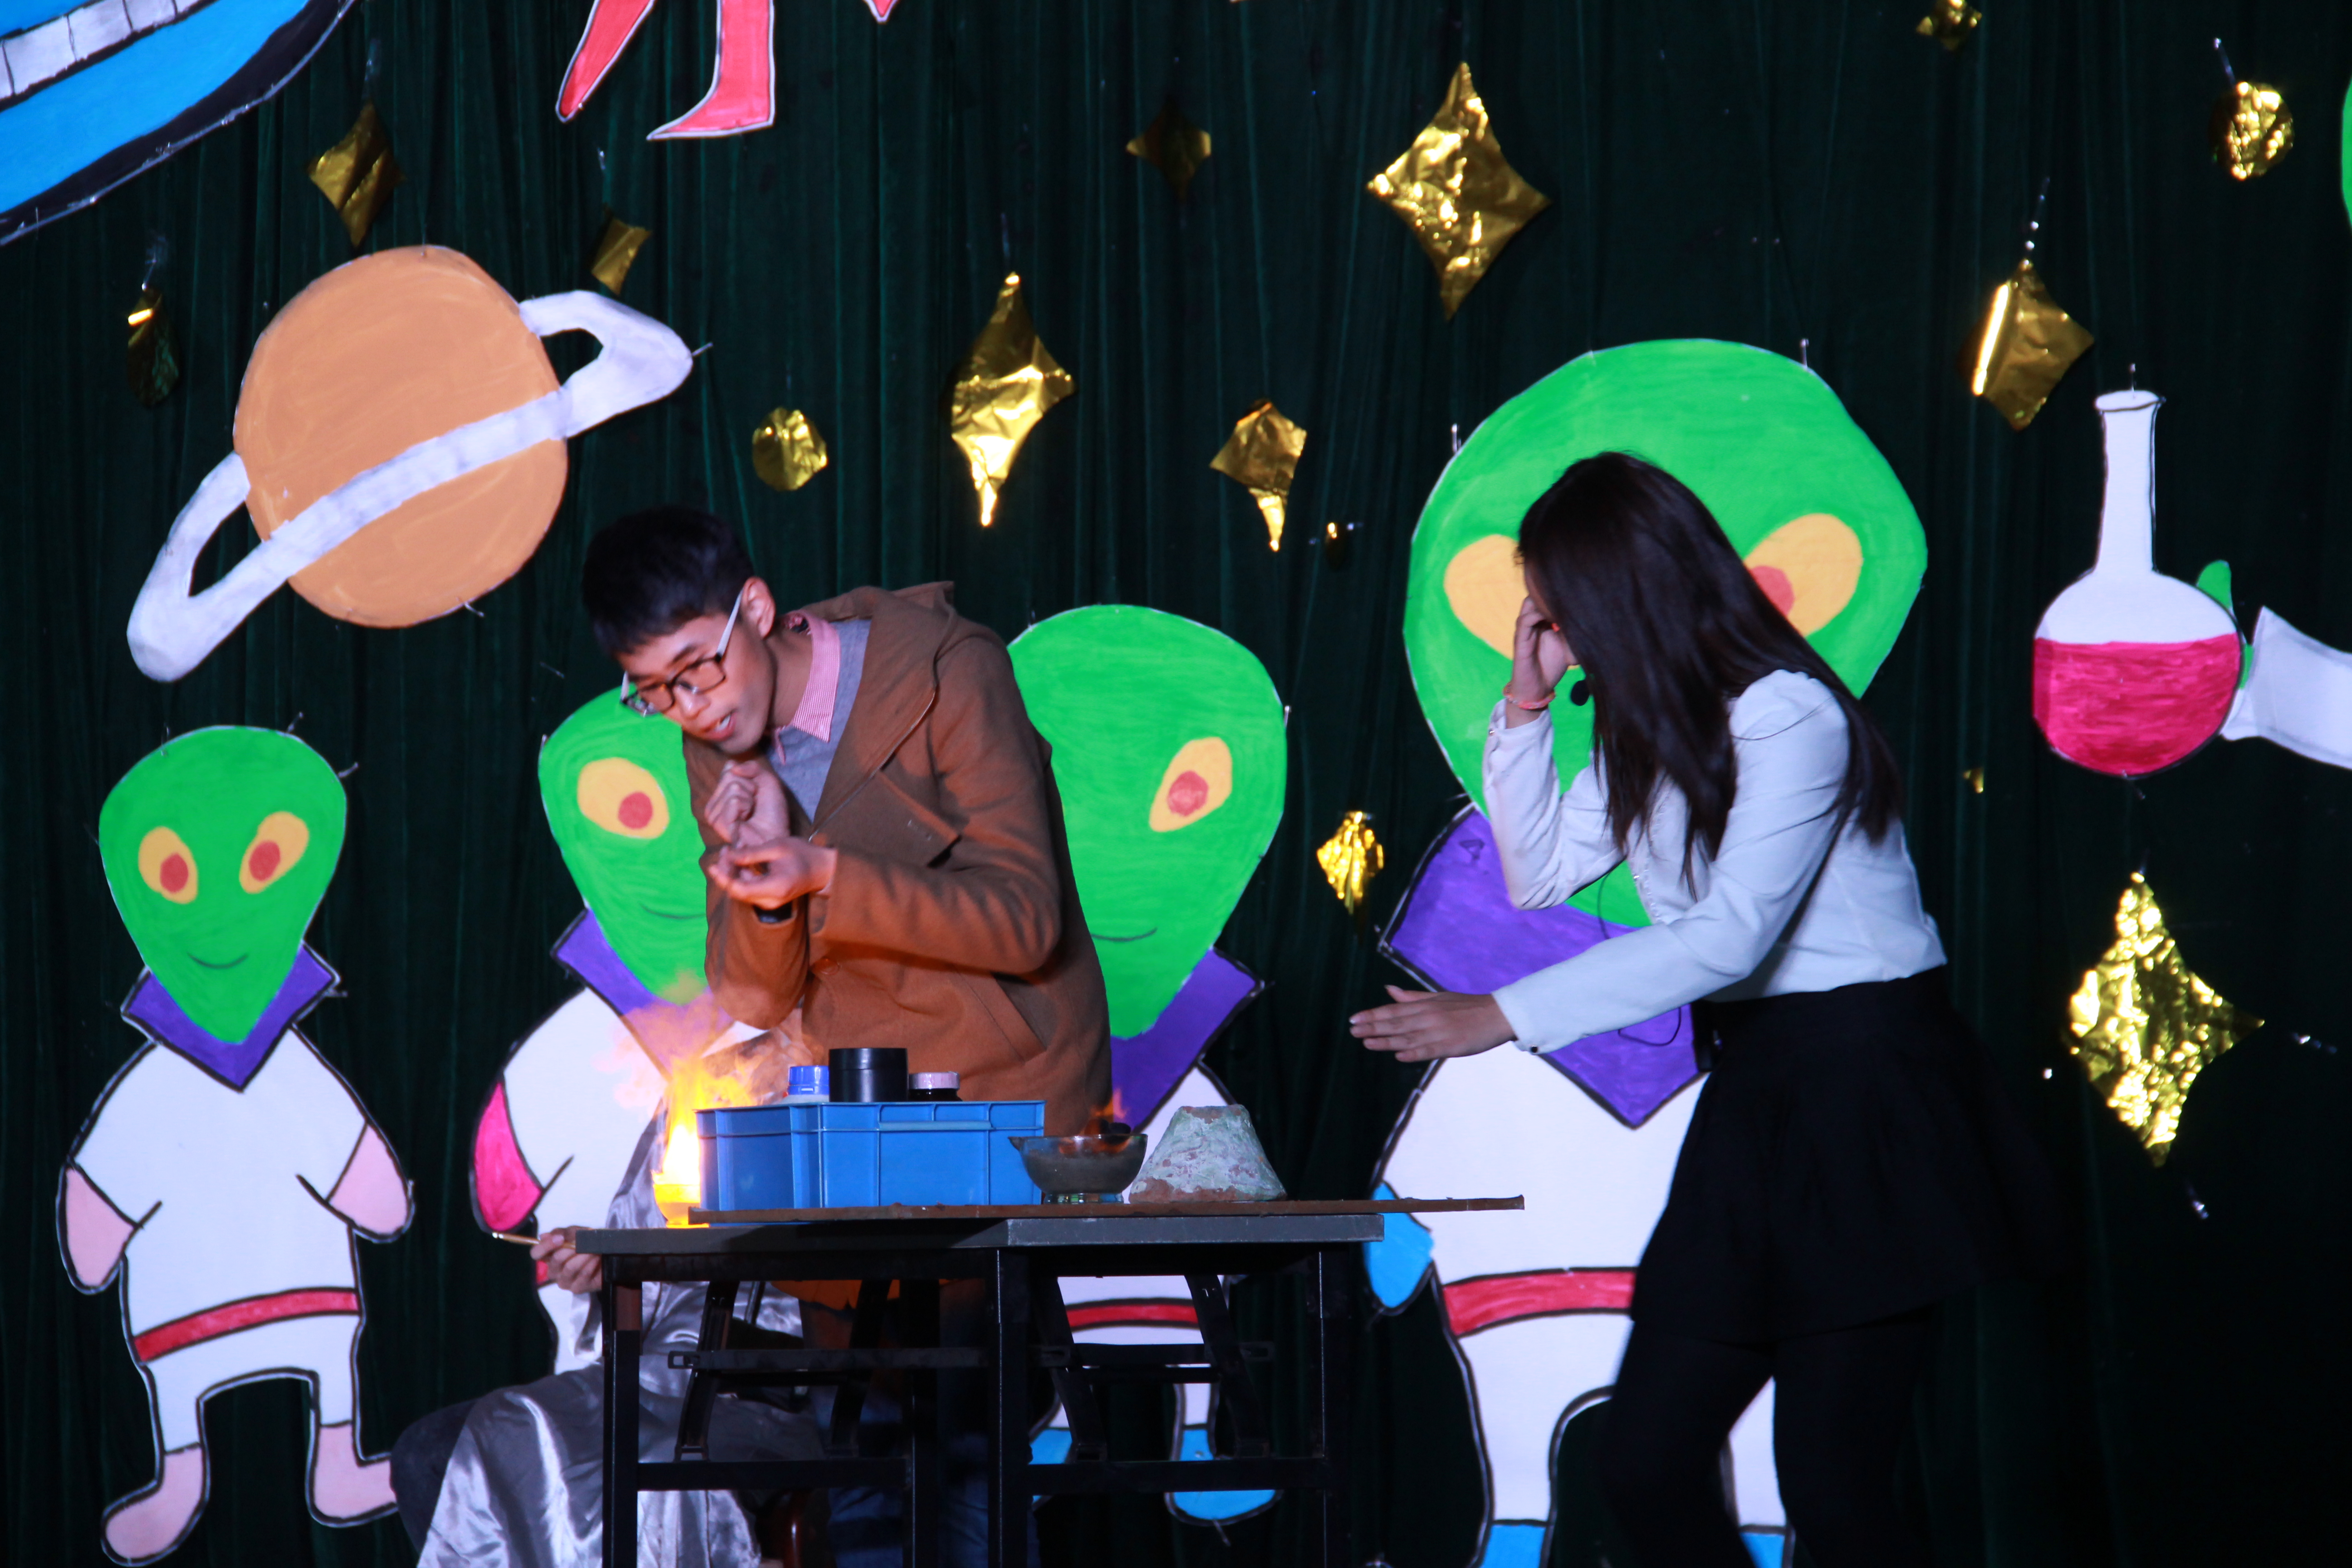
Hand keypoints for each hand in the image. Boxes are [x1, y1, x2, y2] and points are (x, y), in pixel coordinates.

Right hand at [531, 1227, 602, 1294]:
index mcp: (549, 1256)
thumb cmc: (589, 1243)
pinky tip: (596, 1259)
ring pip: (569, 1268)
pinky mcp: (577, 1288)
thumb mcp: (577, 1233)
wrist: (608, 1255)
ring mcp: (564, 1281)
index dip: (545, 1246)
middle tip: (584, 1242)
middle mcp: (553, 1270)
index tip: (560, 1239)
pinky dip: (591, 1264)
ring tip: (593, 1249)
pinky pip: (582, 1275)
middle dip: (571, 1248)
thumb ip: (562, 1233)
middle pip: (555, 1260)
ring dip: (584, 1255)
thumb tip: (543, 1236)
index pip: (536, 1253)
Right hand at [702, 760, 787, 846]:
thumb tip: (731, 765)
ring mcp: (714, 814)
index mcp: (722, 793)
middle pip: (730, 776)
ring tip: (751, 813)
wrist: (777, 836)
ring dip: (749, 799)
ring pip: (732, 787)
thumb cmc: (773, 812)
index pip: (729, 768)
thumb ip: (752, 767)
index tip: (756, 793)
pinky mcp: (719, 824)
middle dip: (750, 788)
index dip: (750, 778)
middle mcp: (715, 803)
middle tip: (754, 805)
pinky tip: (747, 819)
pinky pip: (733, 801)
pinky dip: (746, 807)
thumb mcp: (767, 781)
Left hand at [709, 831, 837, 909]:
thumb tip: (729, 856)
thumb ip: (752, 854)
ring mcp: (770, 902)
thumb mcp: (777, 847)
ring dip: (733, 873)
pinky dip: (742, 876)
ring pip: (742, 891)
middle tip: (724, 851)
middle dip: (726, 873)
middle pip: (738, 892)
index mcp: (774, 888)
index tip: (712, 865)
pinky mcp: (770, 899)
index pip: (740, 890)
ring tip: (729, 852)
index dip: (724, 879)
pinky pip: (750, 890)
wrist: (822, 869)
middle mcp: (771, 900)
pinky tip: (739, 861)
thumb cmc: (803, 854)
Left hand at [1350, 985, 1516, 1063]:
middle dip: (1372, 1027)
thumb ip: (1411, 997)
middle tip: (1352, 1031)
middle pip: (1396, 1023)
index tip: (1353, 1019)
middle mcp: (1428, 1017)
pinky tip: (1399, 1056)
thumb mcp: (1437, 997)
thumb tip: (1388, 990)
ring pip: (1408, 1037)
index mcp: (1425, 1005)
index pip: (1393, 1010)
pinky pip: (1429, 1050)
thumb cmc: (1467, 1006)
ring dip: (1386, 1041)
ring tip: (1366, 1042)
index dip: (1372, 1015)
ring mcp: (1439, 1031)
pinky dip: (1414, 1053)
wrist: (1497, 1014)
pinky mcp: (1450, 1045)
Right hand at [1508, 598, 1574, 720]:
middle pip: (1537, 595)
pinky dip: (1537, 615)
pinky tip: (1553, 617)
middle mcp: (1532, 622)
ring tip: (1562, 601)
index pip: (1547, 598)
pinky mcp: (1520, 640)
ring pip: (1529, 603)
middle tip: (1571, 592)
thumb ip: (1575, 634)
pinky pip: (1525, 621)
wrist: (1537, 689)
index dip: (1561, 592)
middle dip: (1551, 591)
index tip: (1578, 591)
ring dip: (1544, 601)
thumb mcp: (1569, 647)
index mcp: (1542, 621)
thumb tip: (1594, 622)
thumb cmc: (1551, 667)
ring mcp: (1524, 630)